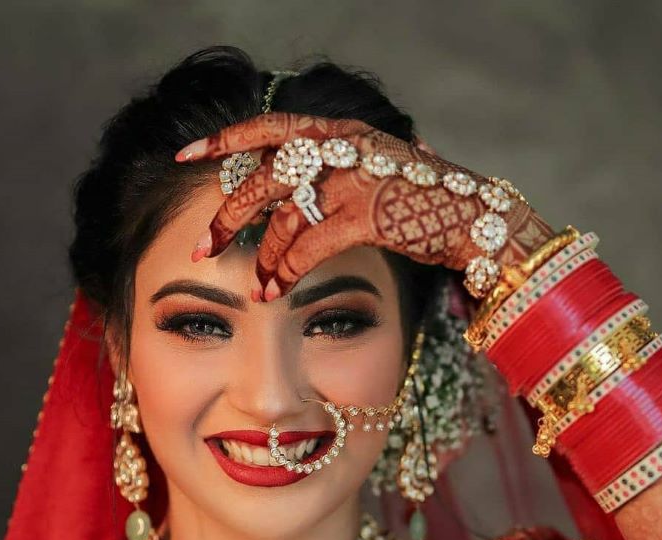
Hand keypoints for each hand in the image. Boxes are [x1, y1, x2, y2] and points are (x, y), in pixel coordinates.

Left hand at [176, 112, 554, 298]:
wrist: (476, 218)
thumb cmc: (426, 202)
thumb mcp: (377, 172)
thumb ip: (339, 174)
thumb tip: (305, 194)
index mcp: (340, 132)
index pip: (269, 126)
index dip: (225, 140)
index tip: (186, 155)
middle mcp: (342, 147)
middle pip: (264, 178)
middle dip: (227, 216)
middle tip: (202, 247)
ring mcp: (354, 179)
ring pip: (283, 218)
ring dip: (263, 258)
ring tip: (256, 286)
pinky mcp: (367, 214)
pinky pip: (308, 246)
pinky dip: (286, 272)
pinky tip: (275, 291)